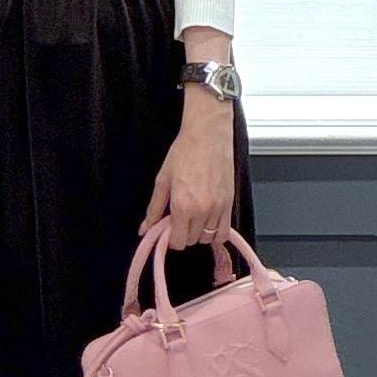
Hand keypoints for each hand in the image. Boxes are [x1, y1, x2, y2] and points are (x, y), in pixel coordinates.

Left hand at [137, 109, 234, 250]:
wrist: (208, 135)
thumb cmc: (185, 152)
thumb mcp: (162, 180)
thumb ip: (154, 208)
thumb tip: (146, 228)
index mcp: (183, 206)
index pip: (178, 242)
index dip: (171, 238)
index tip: (169, 229)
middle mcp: (202, 210)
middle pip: (192, 241)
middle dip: (184, 233)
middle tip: (180, 218)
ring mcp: (218, 208)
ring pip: (208, 238)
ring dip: (199, 232)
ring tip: (194, 216)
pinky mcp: (230, 203)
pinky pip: (225, 232)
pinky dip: (216, 232)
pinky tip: (208, 220)